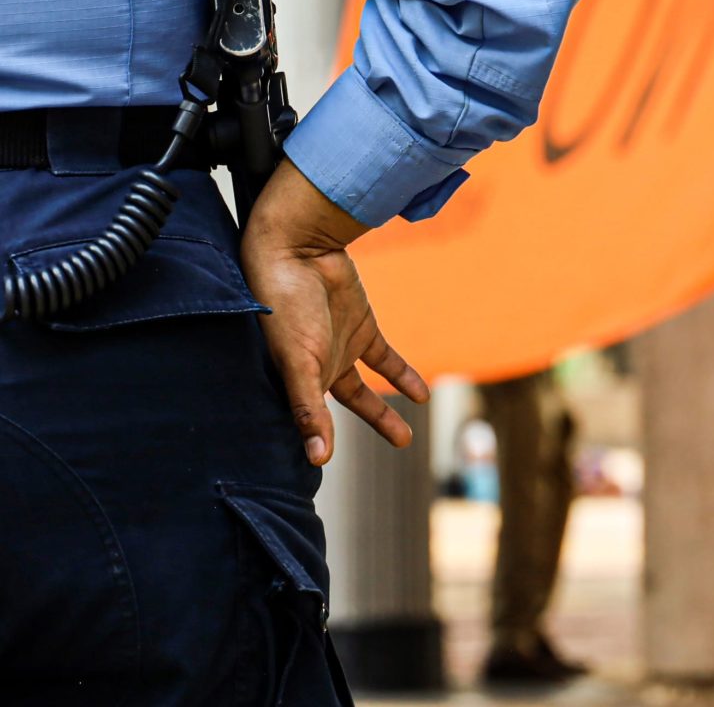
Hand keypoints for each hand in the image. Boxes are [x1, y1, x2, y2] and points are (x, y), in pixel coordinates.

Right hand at [239, 158, 429, 464]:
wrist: (299, 247)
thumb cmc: (285, 305)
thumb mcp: (297, 361)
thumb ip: (308, 409)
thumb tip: (319, 459)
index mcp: (294, 382)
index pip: (307, 424)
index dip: (315, 447)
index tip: (326, 472)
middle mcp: (316, 369)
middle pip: (344, 410)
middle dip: (369, 428)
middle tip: (396, 447)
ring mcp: (340, 347)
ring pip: (365, 389)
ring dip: (384, 411)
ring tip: (404, 438)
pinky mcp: (361, 327)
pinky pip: (384, 359)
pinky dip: (402, 376)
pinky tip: (421, 394)